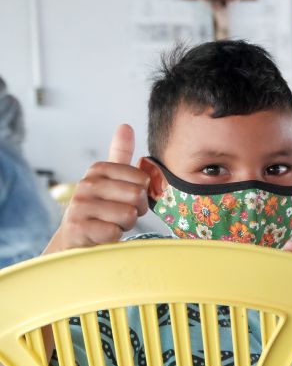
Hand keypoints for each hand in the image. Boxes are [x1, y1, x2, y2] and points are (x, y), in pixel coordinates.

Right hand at [44, 125, 148, 253]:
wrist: (74, 239)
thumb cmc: (100, 209)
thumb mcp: (110, 179)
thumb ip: (120, 154)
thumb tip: (125, 126)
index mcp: (98, 170)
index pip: (142, 179)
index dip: (142, 194)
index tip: (127, 200)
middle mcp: (86, 184)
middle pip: (137, 196)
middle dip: (136, 211)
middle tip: (119, 215)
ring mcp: (80, 206)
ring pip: (128, 215)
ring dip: (124, 225)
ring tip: (109, 224)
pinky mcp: (78, 228)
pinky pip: (115, 231)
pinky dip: (113, 237)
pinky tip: (101, 235)